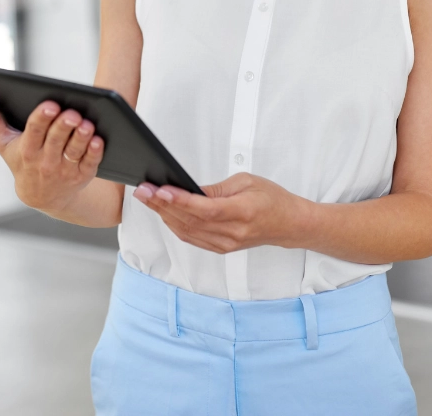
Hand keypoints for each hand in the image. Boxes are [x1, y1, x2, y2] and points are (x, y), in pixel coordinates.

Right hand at [0, 93, 104, 211]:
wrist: (42, 196)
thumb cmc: (21, 160)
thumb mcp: (2, 143)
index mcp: (26, 150)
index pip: (34, 131)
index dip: (42, 118)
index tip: (50, 105)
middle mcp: (46, 161)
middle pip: (56, 141)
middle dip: (63, 126)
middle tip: (72, 112)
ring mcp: (65, 170)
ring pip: (74, 151)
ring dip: (81, 138)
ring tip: (86, 124)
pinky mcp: (82, 175)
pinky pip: (90, 163)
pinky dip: (94, 152)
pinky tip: (98, 139)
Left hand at [133, 173, 315, 253]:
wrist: (289, 224)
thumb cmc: (272, 199)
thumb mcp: (246, 182)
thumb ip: (216, 189)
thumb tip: (188, 190)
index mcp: (243, 212)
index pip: (205, 209)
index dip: (180, 201)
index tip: (160, 189)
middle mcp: (233, 233)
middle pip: (190, 221)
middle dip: (163, 205)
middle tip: (143, 190)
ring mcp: (226, 244)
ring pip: (187, 232)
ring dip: (164, 215)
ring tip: (147, 198)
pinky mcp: (221, 248)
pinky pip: (192, 239)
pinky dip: (175, 226)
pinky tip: (163, 212)